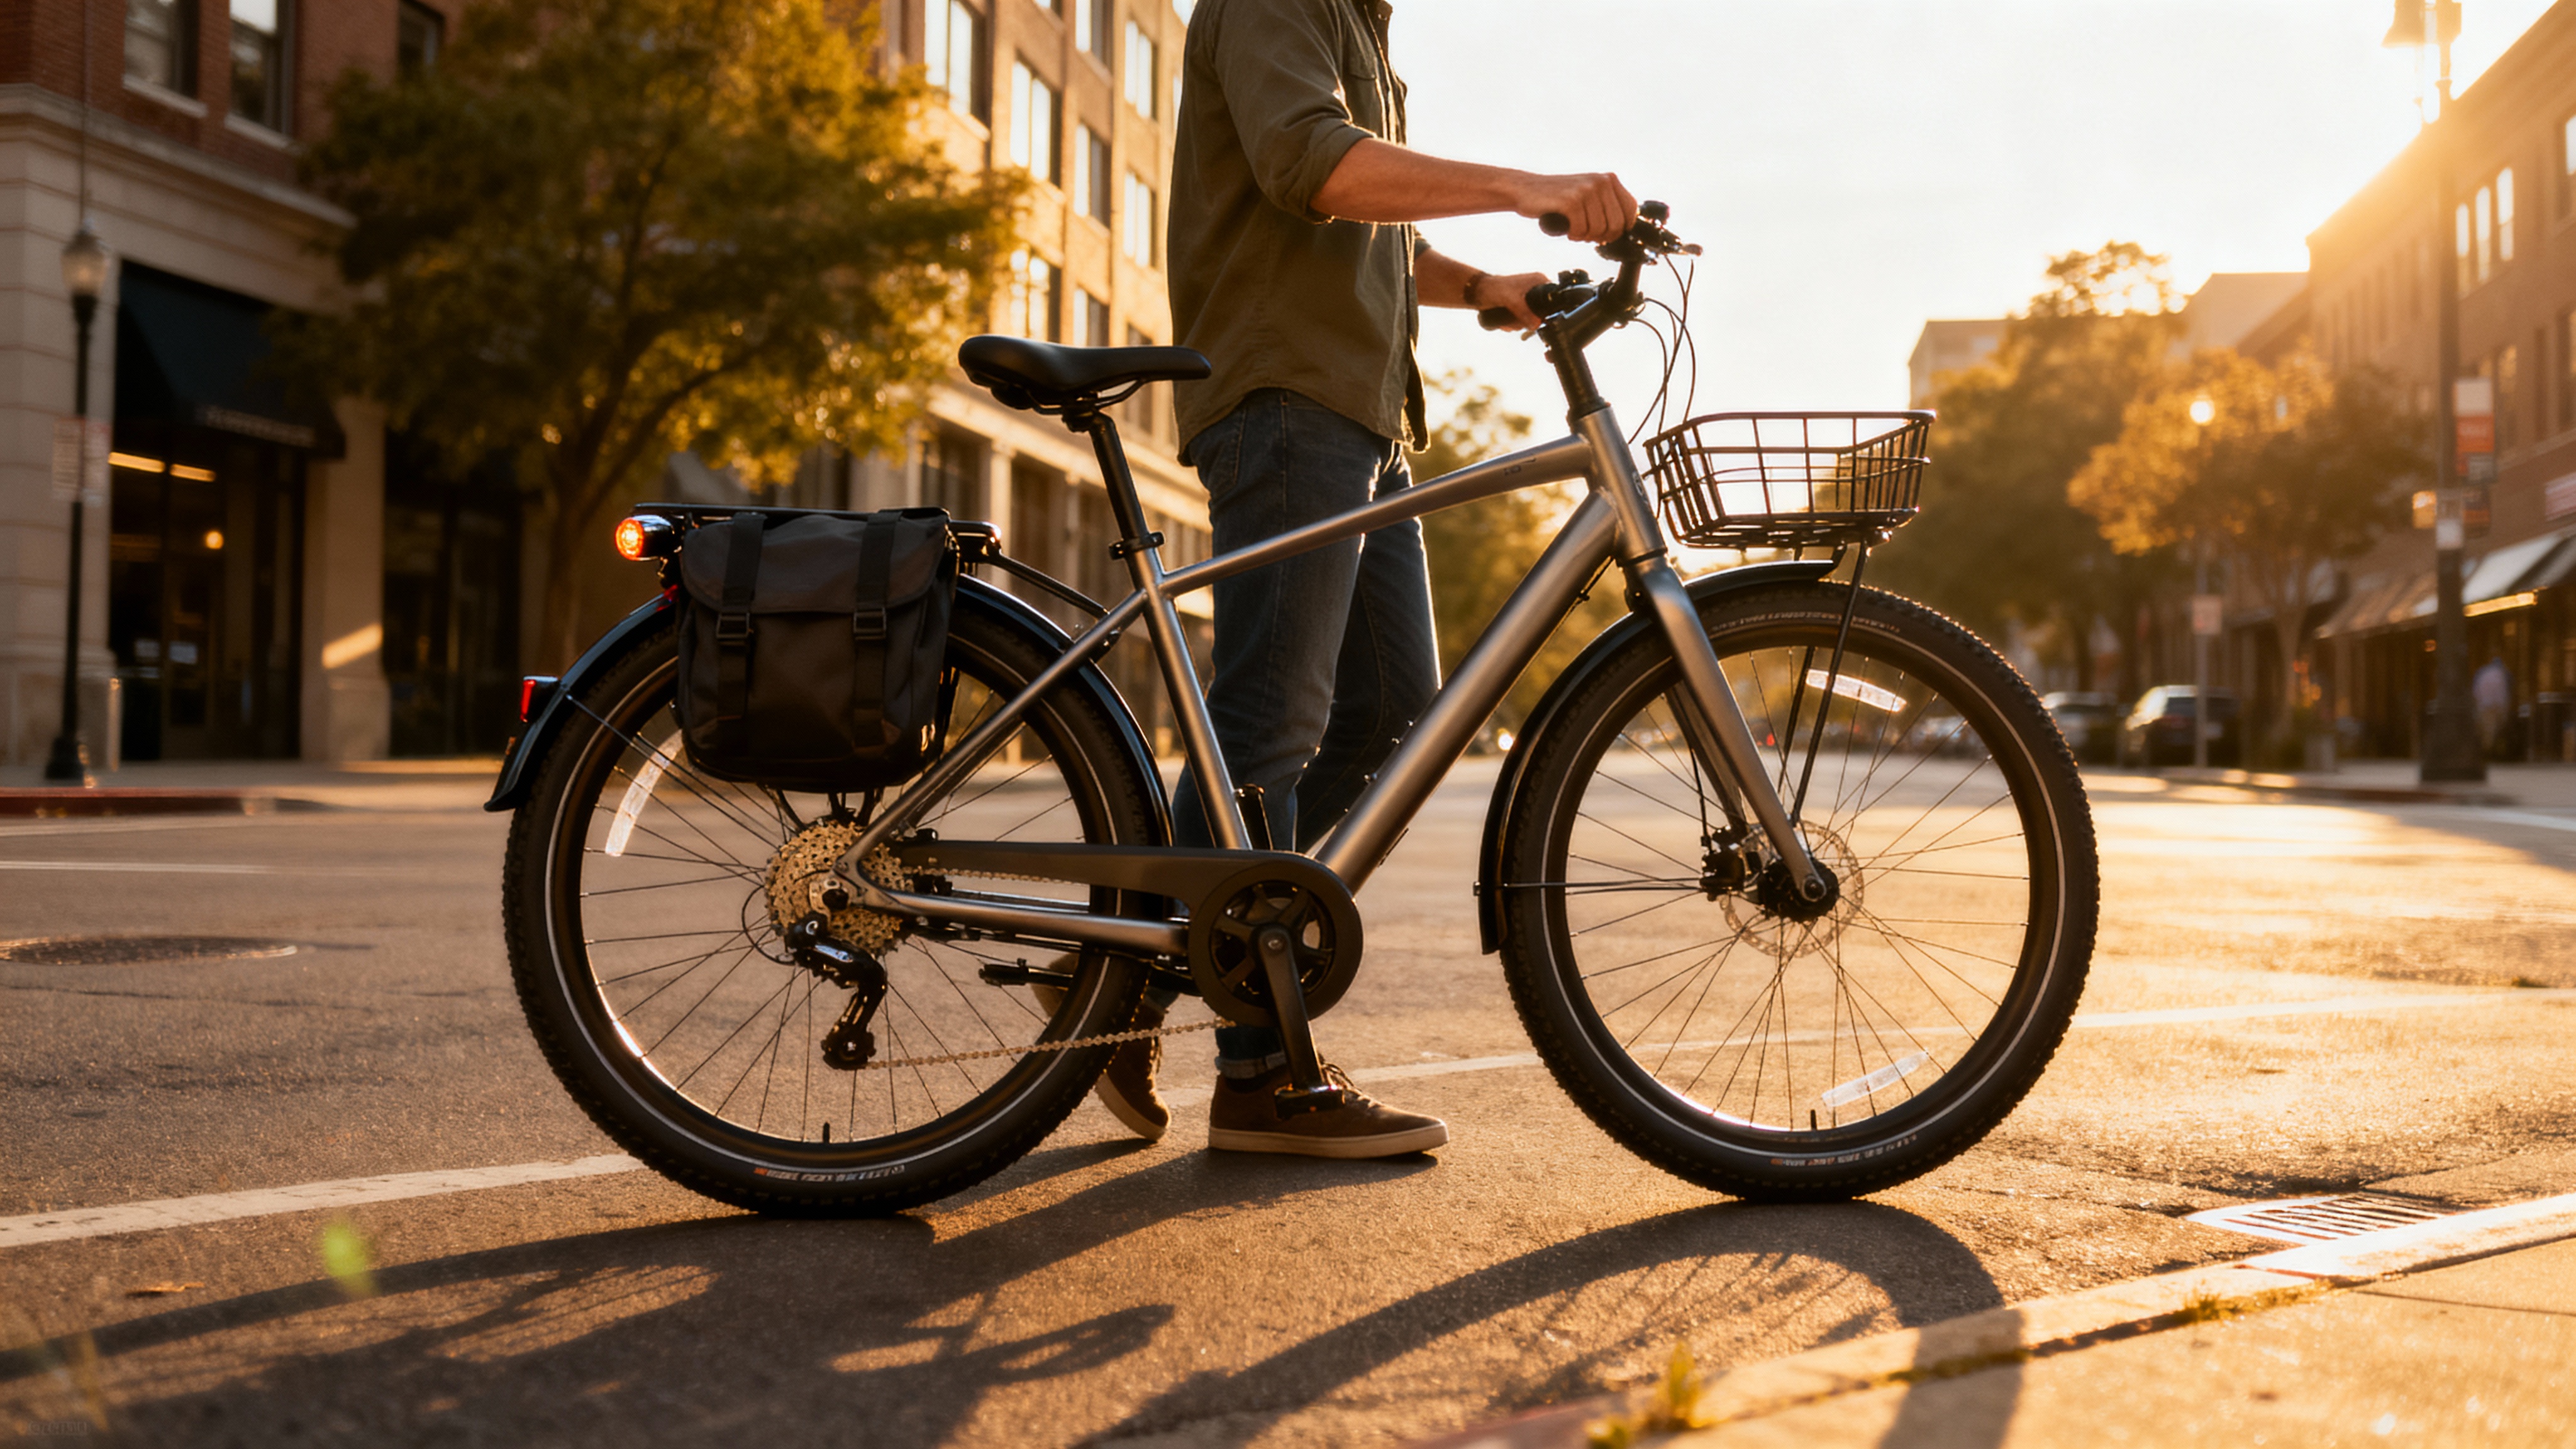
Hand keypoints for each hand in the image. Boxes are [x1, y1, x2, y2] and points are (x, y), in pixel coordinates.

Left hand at [1469, 270, 1553, 331]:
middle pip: (1541, 313)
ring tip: (1507, 321)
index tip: (1533, 319)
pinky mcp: (1518, 306)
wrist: (1476, 292)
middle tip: (1516, 321)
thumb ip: (1523, 311)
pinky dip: (1513, 324)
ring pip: (1530, 319)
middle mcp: (1535, 289)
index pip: (1552, 299)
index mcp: (1539, 281)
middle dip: (1527, 321)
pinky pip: (1521, 320)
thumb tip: (1536, 324)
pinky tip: (1504, 323)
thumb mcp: (1510, 300)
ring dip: (1518, 324)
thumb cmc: (1492, 289)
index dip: (1546, 312)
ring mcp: (1526, 299)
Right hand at [1515, 171, 1636, 243]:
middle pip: (1616, 225)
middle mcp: (1601, 181)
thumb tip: (1625, 231)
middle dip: (1601, 236)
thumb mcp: (1589, 195)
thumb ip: (1608, 206)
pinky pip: (1581, 230)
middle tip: (1586, 233)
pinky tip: (1566, 229)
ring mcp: (1585, 190)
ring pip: (1599, 230)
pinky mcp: (1570, 201)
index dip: (1620, 229)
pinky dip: (1573, 235)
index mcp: (1609, 179)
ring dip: (1585, 236)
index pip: (1631, 212)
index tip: (1605, 233)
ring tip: (1574, 229)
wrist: (1526, 190)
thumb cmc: (1558, 199)